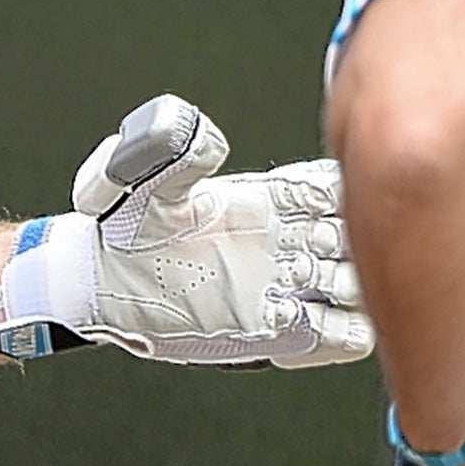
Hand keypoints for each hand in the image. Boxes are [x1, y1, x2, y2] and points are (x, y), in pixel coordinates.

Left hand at [0, 94, 372, 365]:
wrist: (103, 287)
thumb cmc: (120, 230)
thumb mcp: (137, 181)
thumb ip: (168, 152)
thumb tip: (197, 130)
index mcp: (264, 200)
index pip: (332, 187)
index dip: (340, 191)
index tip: (328, 199)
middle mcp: (284, 242)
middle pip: (357, 236)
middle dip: (349, 240)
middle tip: (312, 246)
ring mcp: (287, 288)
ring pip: (361, 282)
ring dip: (351, 284)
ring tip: (307, 284)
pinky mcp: (283, 334)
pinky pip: (347, 335)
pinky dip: (347, 329)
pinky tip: (307, 320)